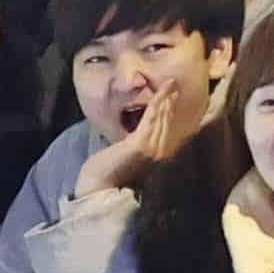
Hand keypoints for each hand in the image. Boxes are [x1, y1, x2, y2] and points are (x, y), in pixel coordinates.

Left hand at [86, 60, 212, 196]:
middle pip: (167, 122)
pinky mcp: (141, 144)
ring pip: (161, 118)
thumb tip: (129, 138)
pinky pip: (152, 119)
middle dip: (171, 102)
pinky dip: (158, 104)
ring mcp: (152, 149)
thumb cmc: (107, 174)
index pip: (166, 131)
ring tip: (170, 84)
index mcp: (155, 157)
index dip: (170, 113)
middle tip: (175, 86)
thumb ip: (132, 147)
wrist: (98, 188)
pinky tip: (161, 95)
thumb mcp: (124, 157)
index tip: (172, 99)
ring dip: (166, 99)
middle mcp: (159, 154)